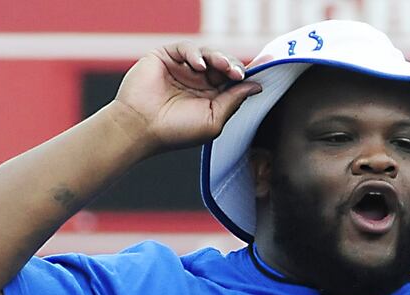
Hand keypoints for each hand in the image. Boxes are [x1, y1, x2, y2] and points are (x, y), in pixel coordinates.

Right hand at [114, 41, 261, 154]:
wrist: (141, 128)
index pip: (234, 79)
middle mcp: (199, 81)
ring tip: (223, 68)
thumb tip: (256, 86)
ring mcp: (183, 68)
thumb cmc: (176, 131)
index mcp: (211, 96)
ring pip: (209, 53)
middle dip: (234, 66)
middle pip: (225, 64)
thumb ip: (234, 101)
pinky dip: (195, 54)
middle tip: (238, 73)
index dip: (249, 72)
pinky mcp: (166, 57)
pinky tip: (199, 66)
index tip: (268, 65)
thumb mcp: (214, 119)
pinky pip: (187, 47)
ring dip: (220, 58)